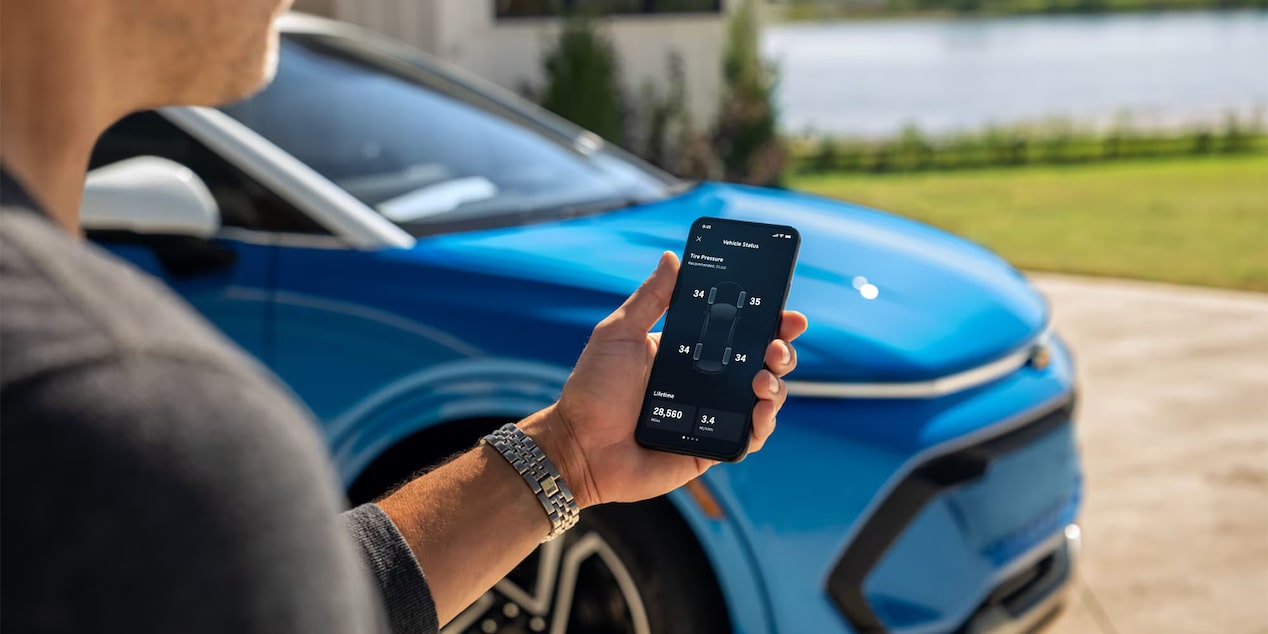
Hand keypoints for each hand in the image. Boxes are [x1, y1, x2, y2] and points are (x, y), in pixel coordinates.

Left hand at [525, 251, 807, 507]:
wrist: (578, 447)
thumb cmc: (592, 391)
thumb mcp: (619, 334)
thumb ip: (650, 299)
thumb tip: (672, 258)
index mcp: (688, 352)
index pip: (737, 331)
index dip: (768, 321)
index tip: (787, 312)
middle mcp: (707, 382)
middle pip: (760, 362)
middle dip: (781, 349)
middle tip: (777, 344)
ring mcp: (712, 415)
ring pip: (763, 398)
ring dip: (776, 385)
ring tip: (763, 378)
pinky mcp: (712, 447)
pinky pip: (750, 437)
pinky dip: (763, 424)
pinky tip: (761, 411)